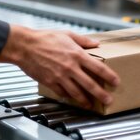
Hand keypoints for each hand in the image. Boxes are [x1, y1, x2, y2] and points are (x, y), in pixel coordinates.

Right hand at [0, 25, 118, 108]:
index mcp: (77, 54)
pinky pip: (62, 93)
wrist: (24, 46)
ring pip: (76, 92)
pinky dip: (69, 97)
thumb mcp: (67, 34)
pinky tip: (73, 99)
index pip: (99, 68)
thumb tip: (96, 43)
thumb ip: (83, 40)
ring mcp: (60, 76)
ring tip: (91, 105)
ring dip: (86, 100)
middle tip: (108, 100)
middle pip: (90, 84)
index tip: (115, 82)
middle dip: (101, 94)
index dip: (109, 76)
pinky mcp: (50, 82)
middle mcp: (70, 67)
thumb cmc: (45, 38)